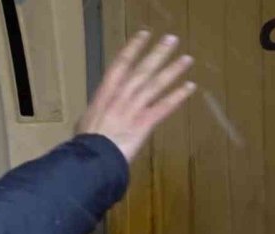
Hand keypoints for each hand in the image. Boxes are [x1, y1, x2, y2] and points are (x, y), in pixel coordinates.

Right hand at [77, 31, 195, 161]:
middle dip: (157, 54)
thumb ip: (97, 113)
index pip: (119, 65)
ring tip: (187, 59)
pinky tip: (190, 86)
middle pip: (141, 71)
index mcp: (104, 95)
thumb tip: (99, 113)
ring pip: (155, 85)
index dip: (132, 49)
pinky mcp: (144, 124)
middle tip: (171, 39)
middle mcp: (120, 97)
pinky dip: (177, 96)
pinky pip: (163, 107)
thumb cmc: (84, 143)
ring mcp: (133, 109)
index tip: (143, 35)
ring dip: (172, 71)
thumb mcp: (85, 122)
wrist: (91, 158)